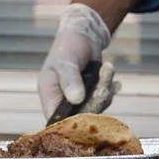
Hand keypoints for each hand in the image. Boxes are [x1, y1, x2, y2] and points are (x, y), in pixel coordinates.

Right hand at [35, 1, 118, 121]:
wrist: (83, 36)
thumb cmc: (68, 47)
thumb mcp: (66, 62)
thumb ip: (70, 80)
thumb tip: (76, 99)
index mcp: (49, 97)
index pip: (57, 120)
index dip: (71, 122)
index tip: (87, 113)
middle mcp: (63, 102)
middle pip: (80, 117)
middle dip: (95, 101)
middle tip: (103, 85)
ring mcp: (78, 101)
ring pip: (95, 108)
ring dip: (104, 89)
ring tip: (107, 69)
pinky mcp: (91, 96)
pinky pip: (103, 100)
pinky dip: (109, 87)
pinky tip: (109, 73)